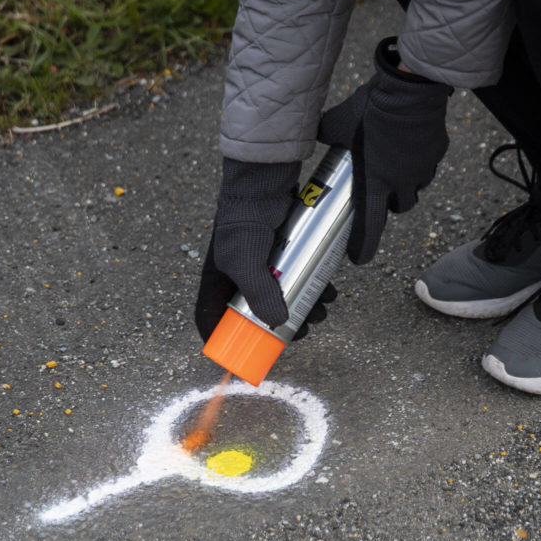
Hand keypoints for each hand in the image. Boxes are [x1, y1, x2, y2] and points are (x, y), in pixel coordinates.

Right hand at [194, 158, 337, 342]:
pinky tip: (329, 289)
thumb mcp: (246, 262)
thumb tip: (280, 325)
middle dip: (282, 327)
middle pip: (256, 315)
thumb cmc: (243, 222)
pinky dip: (313, 287)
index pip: (211, 319)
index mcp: (217, 282)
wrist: (264, 182)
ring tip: (323, 308)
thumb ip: (259, 294)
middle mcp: (238, 276)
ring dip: (305, 308)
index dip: (222, 341)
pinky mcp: (284, 253)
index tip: (241, 358)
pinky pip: (298, 278)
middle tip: (304, 330)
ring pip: (283, 297)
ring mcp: (262, 265)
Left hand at [318, 37, 451, 263]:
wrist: (409, 89)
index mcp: (374, 182)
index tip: (359, 258)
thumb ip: (326, 134)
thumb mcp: (338, 123)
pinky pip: (428, 166)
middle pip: (399, 208)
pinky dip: (419, 163)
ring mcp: (421, 170)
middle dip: (390, 203)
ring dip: (405, 185)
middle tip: (380, 189)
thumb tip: (314, 132)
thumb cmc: (371, 109)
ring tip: (395, 167)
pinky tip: (410, 147)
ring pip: (415, 189)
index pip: (370, 225)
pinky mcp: (436, 154)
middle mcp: (400, 183)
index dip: (364, 245)